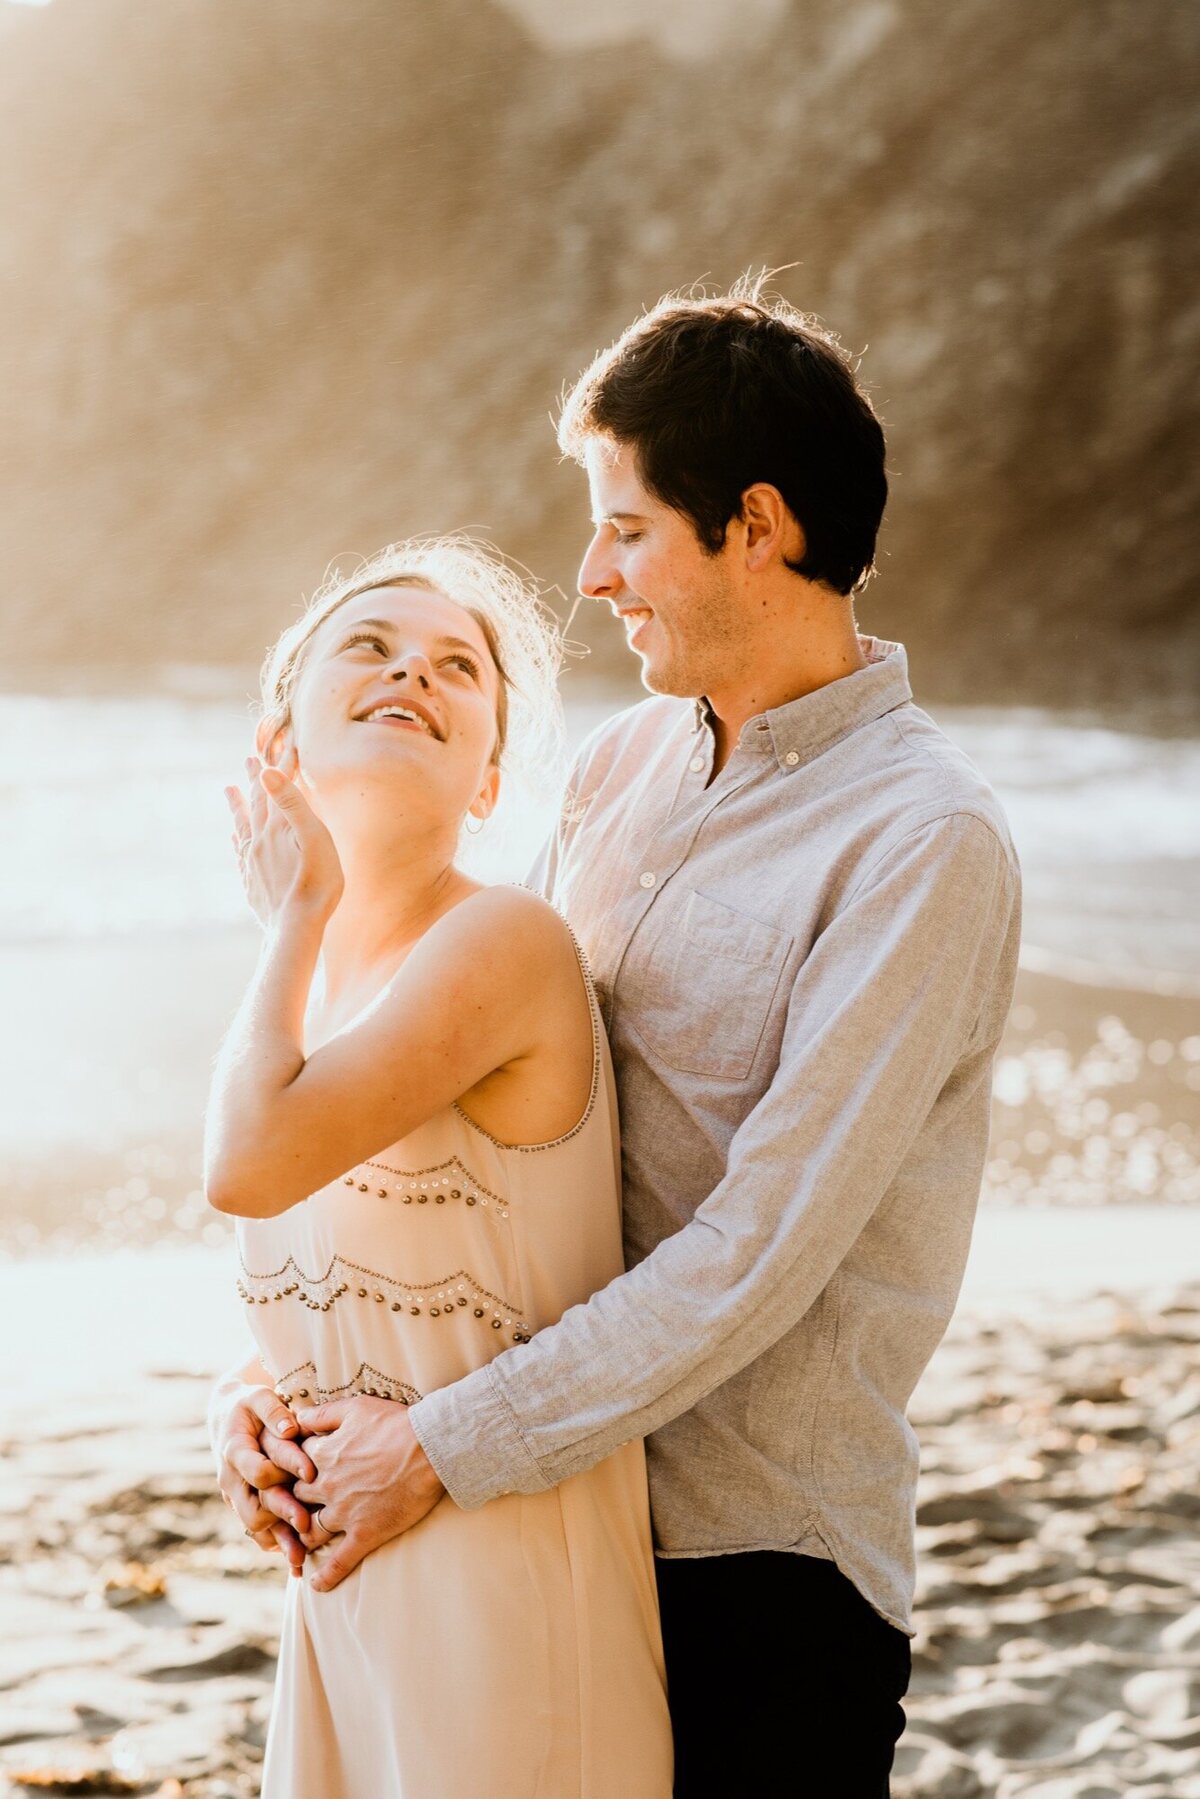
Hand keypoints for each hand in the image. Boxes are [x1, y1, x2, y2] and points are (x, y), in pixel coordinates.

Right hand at [212, 1380, 318, 1576]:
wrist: (227, 1417)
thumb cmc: (249, 1404)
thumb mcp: (258, 1397)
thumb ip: (273, 1411)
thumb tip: (291, 1429)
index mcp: (234, 1450)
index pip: (258, 1469)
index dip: (285, 1470)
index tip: (312, 1473)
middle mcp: (231, 1478)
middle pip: (253, 1507)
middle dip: (281, 1516)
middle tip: (308, 1523)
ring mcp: (236, 1496)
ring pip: (254, 1526)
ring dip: (279, 1540)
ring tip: (302, 1557)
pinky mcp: (245, 1505)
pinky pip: (257, 1531)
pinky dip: (275, 1543)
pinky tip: (296, 1556)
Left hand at [225, 753, 343, 929]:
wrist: (296, 928)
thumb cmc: (316, 884)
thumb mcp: (313, 838)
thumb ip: (291, 804)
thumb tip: (266, 771)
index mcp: (277, 827)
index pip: (277, 787)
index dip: (283, 765)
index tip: (287, 744)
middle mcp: (260, 841)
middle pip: (256, 803)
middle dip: (255, 779)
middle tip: (248, 759)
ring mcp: (253, 861)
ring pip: (242, 825)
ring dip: (238, 805)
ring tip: (229, 790)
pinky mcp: (252, 881)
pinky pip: (240, 851)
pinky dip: (237, 837)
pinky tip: (235, 837)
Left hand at [290, 1397, 445, 1591]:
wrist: (429, 1448)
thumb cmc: (395, 1423)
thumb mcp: (354, 1407)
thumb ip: (321, 1414)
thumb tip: (296, 1417)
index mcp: (323, 1455)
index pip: (289, 1464)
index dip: (287, 1468)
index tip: (288, 1472)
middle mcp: (326, 1486)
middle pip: (294, 1500)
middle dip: (289, 1503)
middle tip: (290, 1508)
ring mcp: (344, 1513)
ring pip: (309, 1533)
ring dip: (300, 1539)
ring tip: (297, 1545)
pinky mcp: (365, 1534)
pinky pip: (339, 1562)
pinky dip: (326, 1576)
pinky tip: (316, 1585)